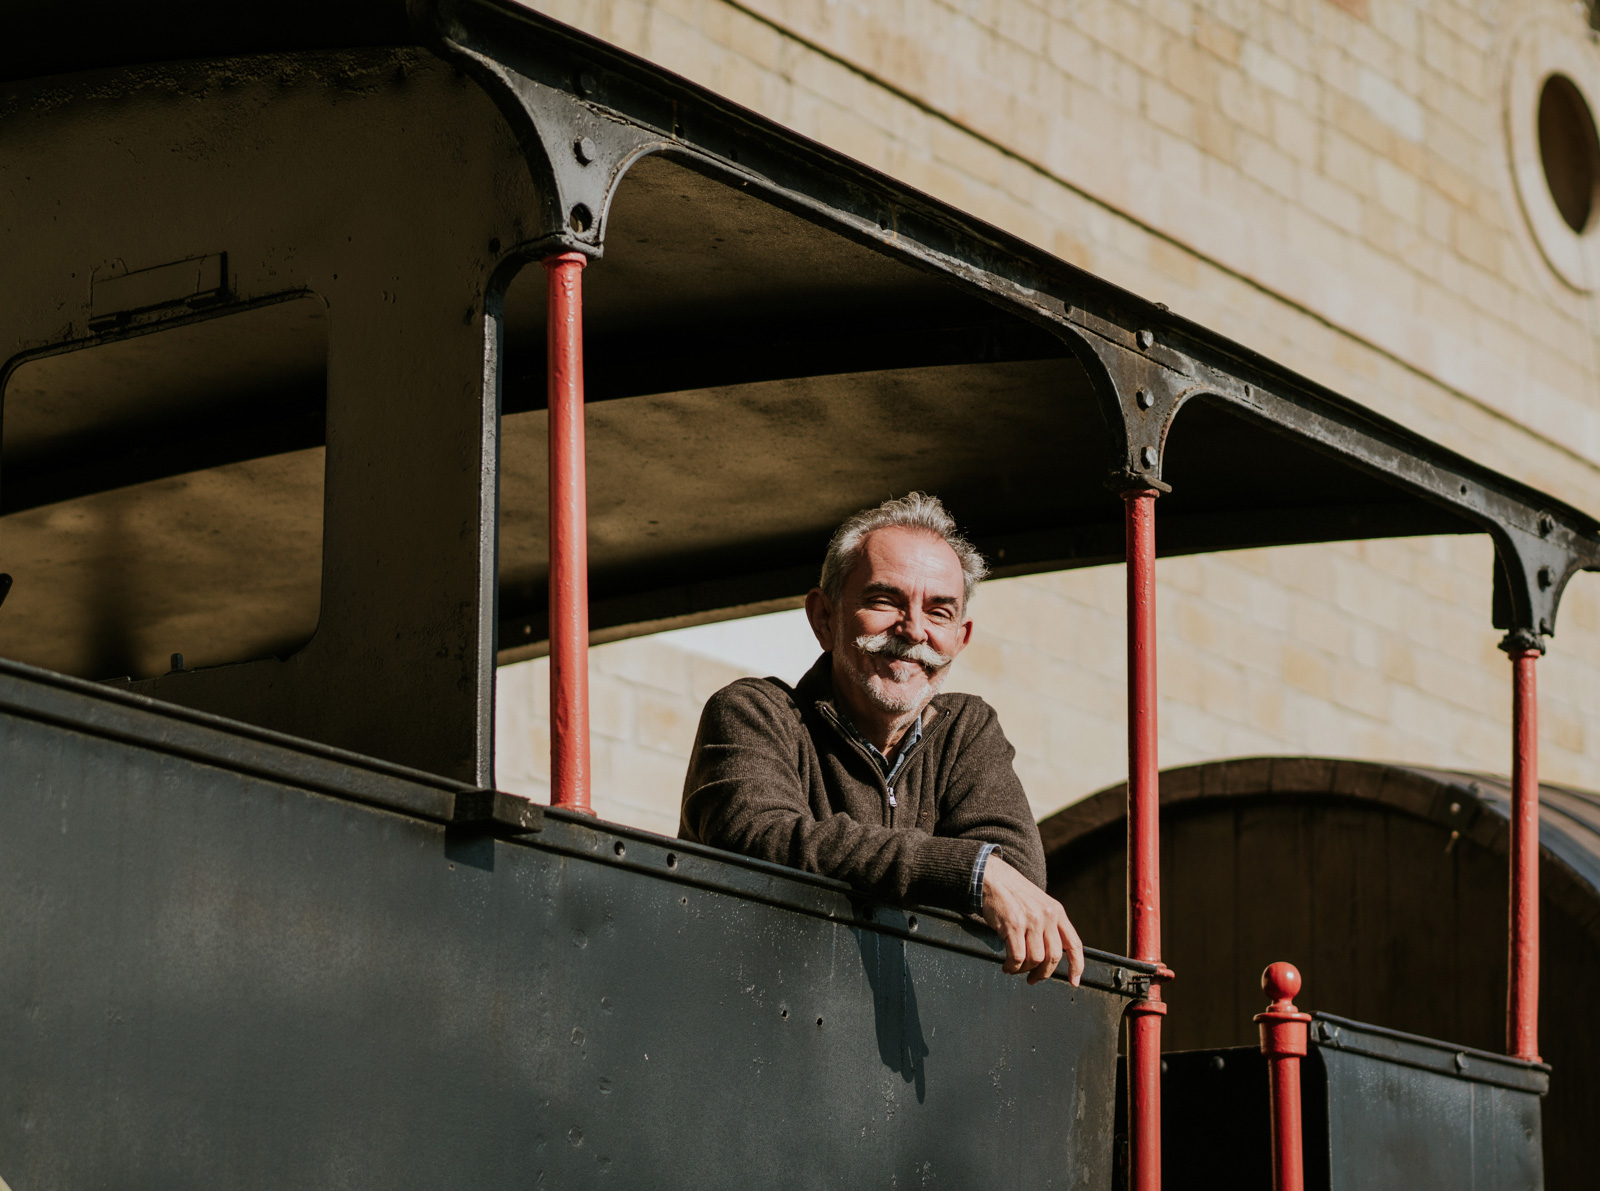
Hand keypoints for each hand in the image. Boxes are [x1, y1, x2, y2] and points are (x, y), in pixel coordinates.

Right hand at [981, 856, 1083, 986]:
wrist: (993, 878)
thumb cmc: (1014, 894)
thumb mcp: (1040, 905)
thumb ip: (1049, 925)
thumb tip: (1053, 954)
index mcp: (1057, 912)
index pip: (1074, 944)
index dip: (1077, 966)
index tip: (1074, 981)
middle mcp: (1047, 915)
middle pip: (1054, 956)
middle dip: (1043, 973)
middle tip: (1033, 979)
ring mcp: (1031, 920)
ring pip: (1035, 959)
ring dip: (1024, 970)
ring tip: (1015, 969)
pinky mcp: (1013, 925)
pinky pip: (1017, 957)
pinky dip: (1012, 967)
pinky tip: (1007, 966)